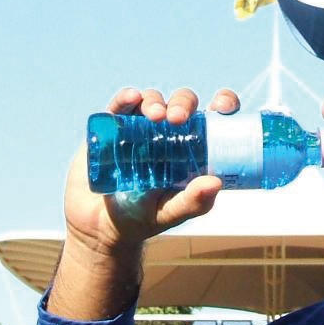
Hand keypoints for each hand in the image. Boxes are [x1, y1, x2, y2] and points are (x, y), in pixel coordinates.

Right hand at [50, 86, 239, 320]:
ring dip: (155, 102)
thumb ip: (193, 202)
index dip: (223, 104)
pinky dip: (126, 98)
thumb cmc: (143, 218)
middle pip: (182, 104)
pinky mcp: (111, 128)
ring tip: (155, 116)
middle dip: (183, 104)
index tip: (222, 107)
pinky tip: (132, 98)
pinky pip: (120, 107)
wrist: (100, 226)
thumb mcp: (171, 213)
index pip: (214, 119)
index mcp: (192, 150)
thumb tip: (216, 183)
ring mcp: (139, 128)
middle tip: (178, 119)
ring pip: (152, 101)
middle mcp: (168, 133)